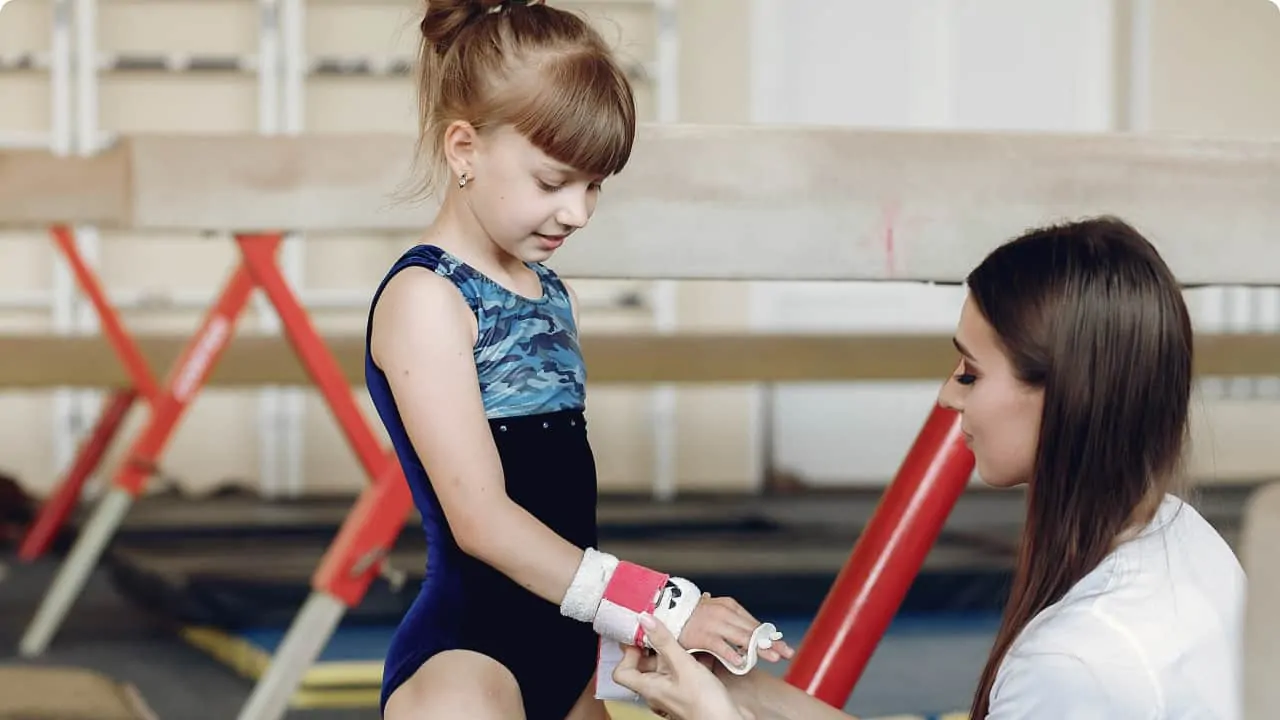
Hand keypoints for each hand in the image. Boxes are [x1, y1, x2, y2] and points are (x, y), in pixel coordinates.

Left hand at [614, 613, 747, 719]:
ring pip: (666, 666)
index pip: (622, 671)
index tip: (639, 635)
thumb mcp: (684, 666)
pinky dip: (689, 659)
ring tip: (684, 637)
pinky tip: (702, 651)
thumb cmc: (706, 706)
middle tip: (664, 629)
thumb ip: (664, 642)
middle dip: (654, 646)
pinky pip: (683, 671)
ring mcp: (674, 692)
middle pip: (645, 665)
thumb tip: (645, 621)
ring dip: (674, 650)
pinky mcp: (689, 691)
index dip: (627, 653)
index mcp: (650, 688)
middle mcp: (659, 692)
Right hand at [679, 593, 794, 668]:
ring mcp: (713, 624)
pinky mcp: (702, 634)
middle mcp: (724, 613)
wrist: (667, 611)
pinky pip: (720, 646)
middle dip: (770, 643)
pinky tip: (741, 663)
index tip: (782, 645)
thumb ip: (733, 623)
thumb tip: (754, 635)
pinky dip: (732, 654)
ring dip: (758, 649)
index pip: (754, 623)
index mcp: (729, 606)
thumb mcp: (716, 614)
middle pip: (752, 631)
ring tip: (773, 658)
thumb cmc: (694, 616)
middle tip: (786, 652)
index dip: (769, 636)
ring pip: (741, 638)